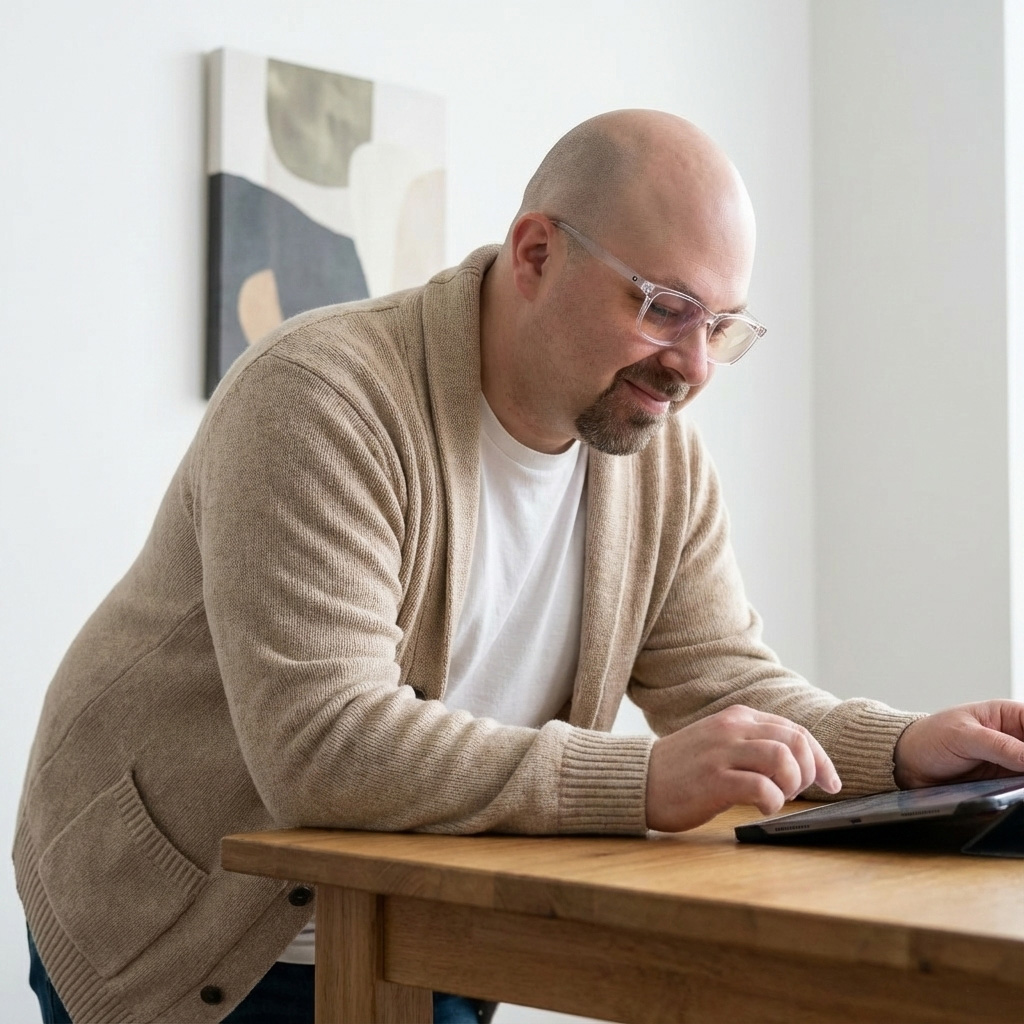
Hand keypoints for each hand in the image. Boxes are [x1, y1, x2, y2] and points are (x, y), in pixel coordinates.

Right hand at [645, 704, 840, 831]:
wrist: (638, 780)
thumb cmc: (682, 769)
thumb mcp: (719, 743)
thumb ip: (752, 743)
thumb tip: (798, 763)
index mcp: (737, 717)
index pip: (795, 729)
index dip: (820, 757)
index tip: (829, 782)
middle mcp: (732, 729)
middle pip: (795, 740)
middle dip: (811, 771)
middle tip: (805, 793)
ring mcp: (722, 753)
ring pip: (783, 759)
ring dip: (792, 784)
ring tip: (780, 798)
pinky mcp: (714, 780)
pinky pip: (762, 788)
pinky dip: (773, 803)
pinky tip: (762, 809)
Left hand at [893, 700, 1023, 788]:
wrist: (907, 763)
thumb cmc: (929, 738)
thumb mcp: (963, 736)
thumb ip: (998, 746)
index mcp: (1007, 715)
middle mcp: (1014, 738)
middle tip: (1020, 776)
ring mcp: (1011, 762)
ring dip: (1023, 782)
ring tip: (1016, 785)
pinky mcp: (1004, 783)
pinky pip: (1021, 789)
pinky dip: (1020, 792)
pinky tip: (1016, 795)